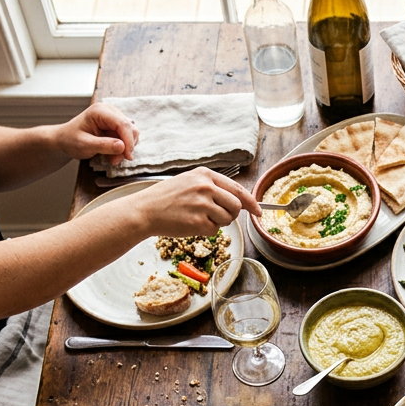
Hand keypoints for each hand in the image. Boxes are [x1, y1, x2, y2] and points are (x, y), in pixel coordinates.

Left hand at [53, 102, 138, 164]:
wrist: (65, 139)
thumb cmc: (71, 140)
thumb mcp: (85, 145)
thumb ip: (104, 145)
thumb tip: (122, 146)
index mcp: (100, 111)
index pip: (123, 124)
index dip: (128, 141)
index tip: (127, 157)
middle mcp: (109, 111)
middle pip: (130, 128)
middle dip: (127, 146)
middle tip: (115, 160)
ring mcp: (114, 117)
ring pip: (132, 134)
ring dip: (125, 149)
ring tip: (112, 158)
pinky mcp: (116, 125)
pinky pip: (128, 137)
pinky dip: (123, 148)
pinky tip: (112, 153)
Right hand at [130, 168, 259, 236]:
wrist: (145, 210)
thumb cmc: (167, 198)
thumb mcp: (190, 182)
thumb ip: (214, 188)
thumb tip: (239, 201)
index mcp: (205, 174)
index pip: (238, 189)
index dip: (252, 203)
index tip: (258, 212)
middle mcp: (206, 186)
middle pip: (236, 206)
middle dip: (231, 215)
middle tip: (215, 216)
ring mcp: (202, 204)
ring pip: (227, 219)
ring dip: (218, 223)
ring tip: (199, 217)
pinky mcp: (198, 221)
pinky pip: (214, 230)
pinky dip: (206, 230)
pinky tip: (191, 223)